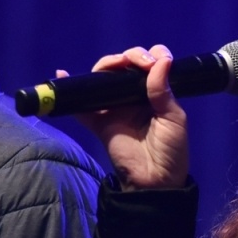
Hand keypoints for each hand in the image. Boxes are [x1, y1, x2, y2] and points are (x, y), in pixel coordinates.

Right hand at [67, 45, 188, 188]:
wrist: (155, 181)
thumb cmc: (171, 151)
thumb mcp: (174, 119)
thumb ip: (163, 91)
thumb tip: (162, 59)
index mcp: (154, 94)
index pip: (149, 65)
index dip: (149, 56)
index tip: (153, 61)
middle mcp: (133, 96)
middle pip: (123, 67)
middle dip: (128, 57)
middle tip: (136, 62)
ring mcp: (114, 108)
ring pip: (103, 79)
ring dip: (106, 66)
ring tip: (113, 65)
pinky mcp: (99, 123)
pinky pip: (81, 106)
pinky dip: (70, 91)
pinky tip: (63, 75)